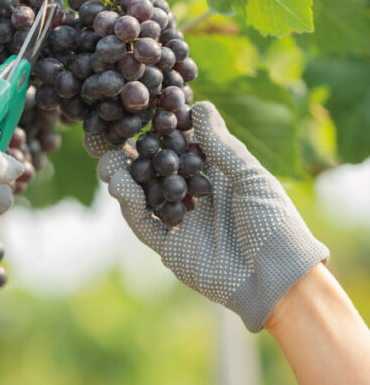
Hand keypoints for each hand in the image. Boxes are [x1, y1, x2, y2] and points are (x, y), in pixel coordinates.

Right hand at [97, 101, 328, 330]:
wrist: (279, 280)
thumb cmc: (276, 224)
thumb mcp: (252, 178)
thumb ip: (222, 146)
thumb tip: (199, 105)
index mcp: (214, 175)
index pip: (179, 146)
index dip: (159, 130)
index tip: (138, 110)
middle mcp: (193, 194)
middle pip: (153, 168)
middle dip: (130, 153)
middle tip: (105, 136)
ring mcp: (179, 221)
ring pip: (141, 194)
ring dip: (123, 177)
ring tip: (108, 163)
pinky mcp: (169, 246)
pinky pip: (143, 223)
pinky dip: (130, 205)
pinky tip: (122, 188)